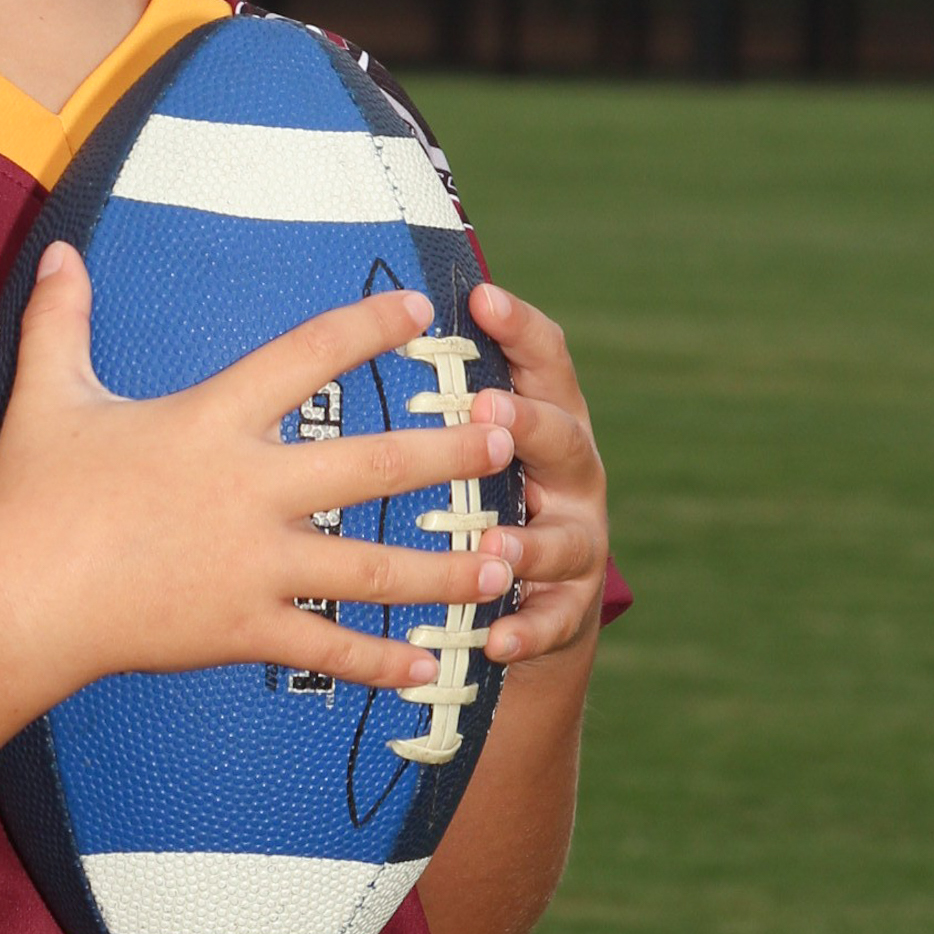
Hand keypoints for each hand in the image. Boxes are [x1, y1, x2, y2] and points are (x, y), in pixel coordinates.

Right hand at [0, 243, 517, 702]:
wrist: (16, 599)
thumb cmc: (32, 494)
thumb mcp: (49, 394)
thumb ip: (62, 317)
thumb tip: (55, 248)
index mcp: (211, 420)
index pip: (307, 356)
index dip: (368, 326)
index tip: (421, 309)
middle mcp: (248, 488)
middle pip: (374, 466)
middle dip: (449, 452)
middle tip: (508, 438)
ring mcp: (252, 566)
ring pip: (373, 568)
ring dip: (445, 567)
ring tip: (505, 563)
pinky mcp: (243, 630)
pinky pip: (328, 649)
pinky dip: (384, 660)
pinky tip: (431, 665)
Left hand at [468, 281, 608, 667]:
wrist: (521, 600)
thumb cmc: (470, 494)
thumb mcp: (462, 440)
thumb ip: (435, 397)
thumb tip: (356, 321)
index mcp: (543, 418)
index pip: (544, 359)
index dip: (519, 326)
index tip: (480, 296)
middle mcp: (571, 473)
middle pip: (564, 439)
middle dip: (527, 424)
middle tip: (489, 412)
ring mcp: (577, 540)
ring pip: (566, 538)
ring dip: (529, 543)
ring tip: (495, 548)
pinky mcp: (569, 608)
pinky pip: (554, 620)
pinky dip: (527, 629)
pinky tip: (496, 637)